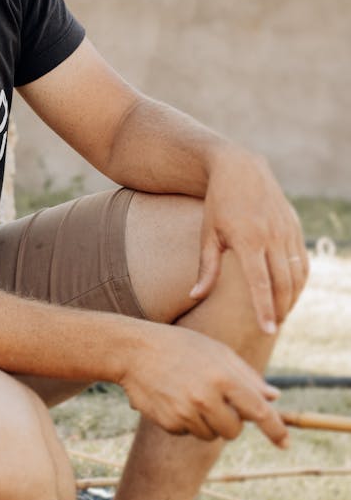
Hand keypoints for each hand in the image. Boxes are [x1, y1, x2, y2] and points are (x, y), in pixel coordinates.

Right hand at [120, 322, 287, 446]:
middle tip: (216, 400)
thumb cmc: (180, 345)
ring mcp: (186, 412)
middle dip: (231, 422)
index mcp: (223, 376)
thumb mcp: (216, 351)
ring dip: (207, 422)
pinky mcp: (169, 423)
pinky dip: (186, 421)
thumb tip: (274, 398)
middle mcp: (206, 397)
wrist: (133, 349)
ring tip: (189, 393)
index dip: (275, 429)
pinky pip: (188, 432)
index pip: (259, 411)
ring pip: (211, 435)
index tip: (286, 444)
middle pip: (234, 431)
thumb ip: (247, 375)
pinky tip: (173, 397)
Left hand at [189, 147, 308, 334]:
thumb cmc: (218, 204)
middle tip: (273, 327)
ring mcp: (286, 231)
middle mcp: (271, 236)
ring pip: (297, 274)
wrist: (241, 168)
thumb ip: (206, 268)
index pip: (260, 283)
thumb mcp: (208, 234)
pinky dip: (300, 280)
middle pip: (283, 283)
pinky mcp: (295, 227)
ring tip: (281, 313)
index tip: (267, 331)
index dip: (264, 309)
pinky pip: (303, 260)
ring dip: (292, 298)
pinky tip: (291, 292)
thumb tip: (195, 296)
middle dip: (280, 309)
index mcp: (248, 240)